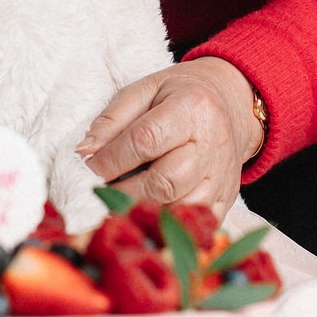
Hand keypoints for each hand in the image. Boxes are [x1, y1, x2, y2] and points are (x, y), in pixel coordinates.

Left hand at [76, 55, 260, 211]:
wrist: (231, 102)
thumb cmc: (180, 95)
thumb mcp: (145, 90)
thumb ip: (112, 119)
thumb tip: (84, 152)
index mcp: (192, 108)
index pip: (145, 141)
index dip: (111, 161)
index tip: (87, 170)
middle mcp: (212, 145)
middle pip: (165, 182)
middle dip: (124, 193)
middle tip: (101, 192)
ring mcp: (223, 176)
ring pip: (181, 209)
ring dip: (144, 213)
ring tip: (121, 204)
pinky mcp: (227, 198)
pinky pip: (197, 224)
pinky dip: (169, 225)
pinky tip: (148, 215)